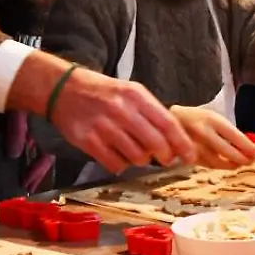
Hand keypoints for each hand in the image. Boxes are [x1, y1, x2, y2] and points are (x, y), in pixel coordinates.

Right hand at [50, 67, 196, 174]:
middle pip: (156, 144)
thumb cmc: (104, 93)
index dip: (182, 144)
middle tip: (166, 158)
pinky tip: (117, 154)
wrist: (64, 89)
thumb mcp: (131, 92)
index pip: (168, 124)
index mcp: (136, 96)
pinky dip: (121, 164)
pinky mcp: (88, 141)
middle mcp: (122, 111)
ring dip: (141, 160)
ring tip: (135, 151)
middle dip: (166, 156)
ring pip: (137, 157)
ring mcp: (104, 127)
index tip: (190, 156)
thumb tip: (175, 139)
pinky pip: (116, 164)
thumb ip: (152, 113)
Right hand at [170, 105, 254, 168]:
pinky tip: (228, 164)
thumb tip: (249, 146)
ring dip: (232, 165)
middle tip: (252, 161)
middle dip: (242, 159)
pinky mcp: (188, 156)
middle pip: (226, 151)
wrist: (173, 120)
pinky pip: (209, 165)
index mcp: (211, 119)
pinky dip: (220, 166)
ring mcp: (194, 146)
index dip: (247, 147)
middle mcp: (202, 132)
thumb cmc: (198, 118)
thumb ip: (229, 131)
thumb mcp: (214, 117)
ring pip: (218, 162)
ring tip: (241, 163)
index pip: (233, 135)